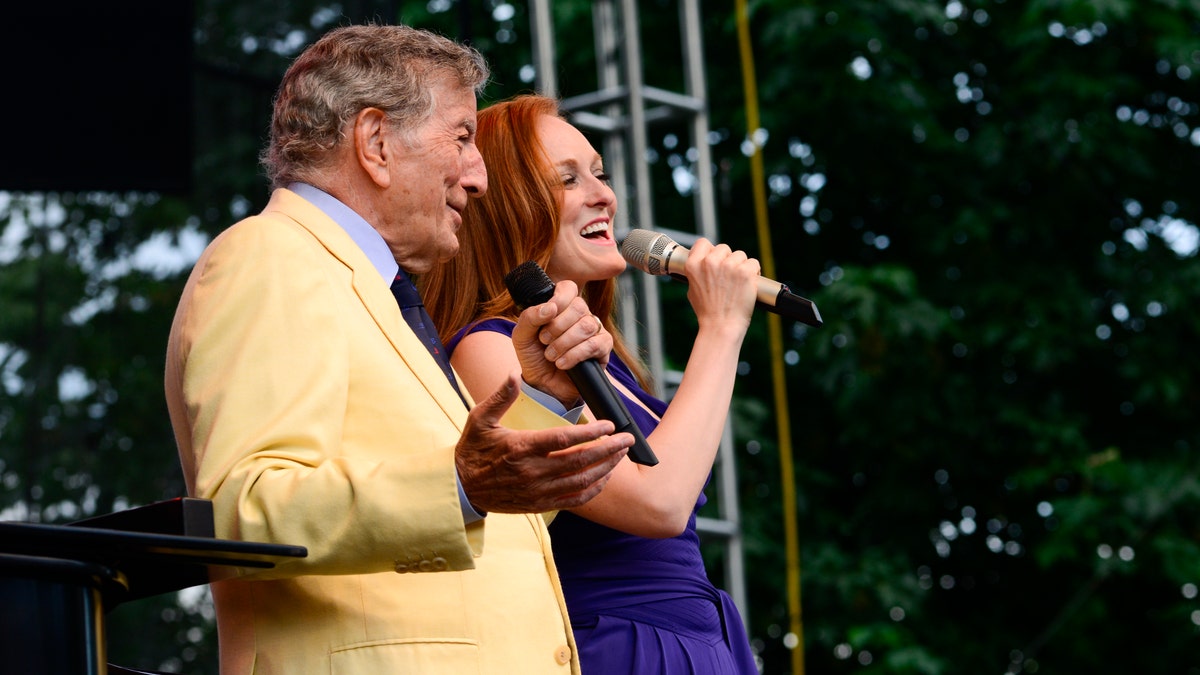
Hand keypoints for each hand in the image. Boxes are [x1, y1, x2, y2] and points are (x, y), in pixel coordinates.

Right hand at [455, 374, 631, 512]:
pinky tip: (606, 476)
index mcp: (520, 448)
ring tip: (621, 453)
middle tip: (627, 438)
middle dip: (608, 449)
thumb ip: (500, 397)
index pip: (563, 440)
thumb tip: (513, 374)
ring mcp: (538, 491)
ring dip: (606, 467)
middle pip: (579, 461)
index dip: (589, 432)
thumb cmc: (472, 450)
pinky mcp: (540, 504)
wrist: (461, 488)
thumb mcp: (479, 419)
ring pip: (581, 481)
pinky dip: (593, 489)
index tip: (609, 424)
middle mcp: (532, 472)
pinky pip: (574, 500)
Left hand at [511, 279, 610, 406]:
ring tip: (551, 356)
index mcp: (561, 306)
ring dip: (564, 343)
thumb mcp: (522, 336)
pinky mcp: (603, 349)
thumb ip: (529, 317)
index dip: (560, 298)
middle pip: (579, 306)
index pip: (568, 288)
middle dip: (557, 326)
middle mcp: (580, 315)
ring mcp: (594, 330)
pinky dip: (575, 355)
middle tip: (544, 341)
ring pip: (586, 325)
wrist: (543, 385)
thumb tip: (550, 307)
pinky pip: (595, 344)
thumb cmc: (534, 357)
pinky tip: (563, 363)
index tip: (548, 313)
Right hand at [683, 239, 758, 333]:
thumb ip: (698, 273)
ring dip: (742, 266)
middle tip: (729, 278)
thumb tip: (705, 263)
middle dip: (728, 260)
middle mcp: (710, 262)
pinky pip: (753, 263)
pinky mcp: (745, 272)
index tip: (716, 259)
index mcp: (694, 265)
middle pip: (724, 248)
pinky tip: (748, 284)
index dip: (711, 250)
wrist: (721, 327)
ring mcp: (728, 266)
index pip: (703, 243)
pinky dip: (754, 273)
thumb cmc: (707, 312)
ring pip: (740, 255)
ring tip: (738, 284)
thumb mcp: (692, 290)